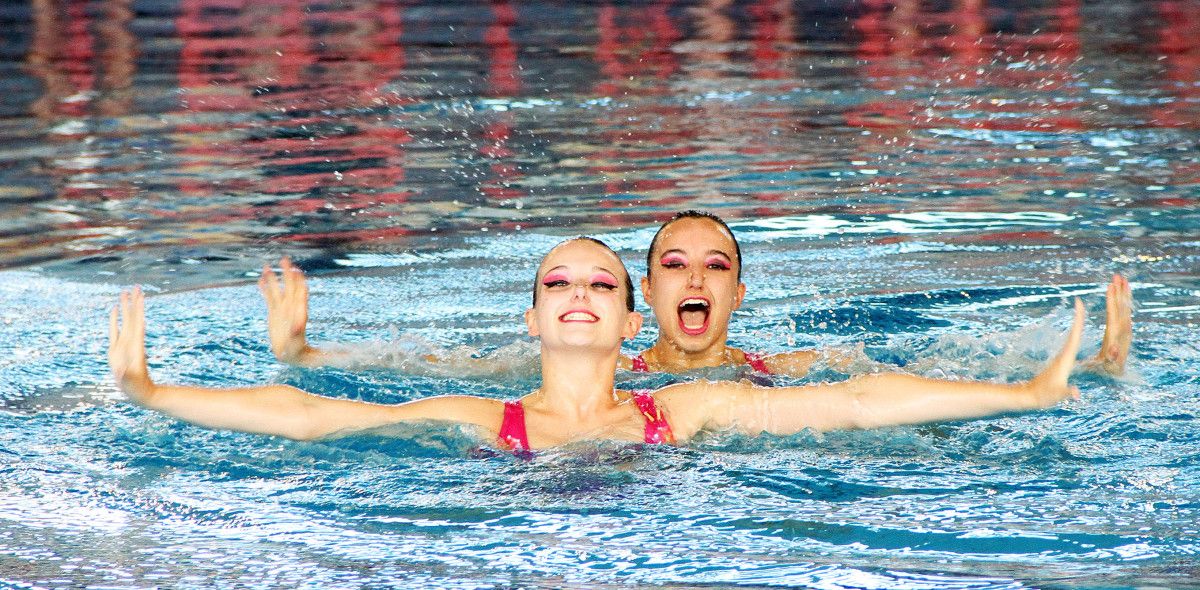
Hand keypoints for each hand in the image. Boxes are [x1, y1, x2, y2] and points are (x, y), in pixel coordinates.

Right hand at [108, 287, 154, 402]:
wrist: (140, 393)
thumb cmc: (136, 388)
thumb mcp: (131, 382)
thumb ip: (126, 375)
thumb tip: (122, 370)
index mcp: (135, 346)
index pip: (137, 323)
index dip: (138, 310)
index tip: (140, 295)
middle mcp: (131, 342)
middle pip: (133, 318)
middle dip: (133, 303)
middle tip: (135, 286)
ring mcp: (124, 344)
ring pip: (125, 321)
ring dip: (125, 307)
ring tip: (124, 292)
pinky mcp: (117, 350)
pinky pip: (115, 330)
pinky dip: (115, 319)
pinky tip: (115, 310)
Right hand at [258, 257, 310, 363]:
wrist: (291, 354)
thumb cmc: (298, 350)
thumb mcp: (298, 342)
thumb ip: (298, 333)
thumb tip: (297, 325)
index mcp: (300, 311)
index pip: (301, 292)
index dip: (299, 281)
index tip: (296, 270)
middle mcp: (292, 307)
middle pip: (290, 286)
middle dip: (287, 273)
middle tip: (285, 259)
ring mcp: (282, 309)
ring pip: (277, 289)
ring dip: (273, 278)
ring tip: (266, 267)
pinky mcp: (274, 313)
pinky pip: (269, 298)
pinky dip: (264, 290)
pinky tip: (259, 281)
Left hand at [1025, 298, 1084, 407]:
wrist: (1029, 396)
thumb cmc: (1044, 395)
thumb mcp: (1058, 395)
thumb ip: (1067, 392)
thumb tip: (1076, 393)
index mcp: (1066, 358)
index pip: (1075, 335)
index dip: (1078, 320)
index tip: (1078, 304)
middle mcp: (1063, 355)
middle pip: (1074, 332)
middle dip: (1078, 317)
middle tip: (1080, 302)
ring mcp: (1061, 358)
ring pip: (1072, 337)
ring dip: (1077, 324)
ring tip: (1081, 312)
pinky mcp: (1060, 363)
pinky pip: (1071, 344)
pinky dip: (1075, 335)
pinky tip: (1076, 335)